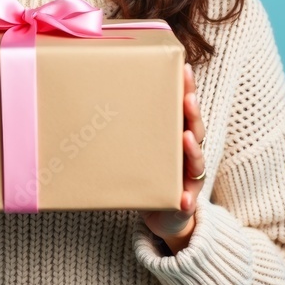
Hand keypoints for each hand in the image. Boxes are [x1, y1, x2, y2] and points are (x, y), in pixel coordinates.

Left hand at [139, 62, 206, 251]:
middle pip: (196, 129)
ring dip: (193, 150)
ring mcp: (190, 178)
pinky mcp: (185, 202)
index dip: (187, 89)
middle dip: (192, 114)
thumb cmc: (146, 175)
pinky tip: (184, 200)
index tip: (184, 68)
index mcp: (176, 137)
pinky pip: (188, 201)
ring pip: (196, 161)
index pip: (184, 109)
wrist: (161, 215)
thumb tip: (88, 103)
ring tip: (188, 139)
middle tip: (188, 99)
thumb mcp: (136, 149)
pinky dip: (187, 200)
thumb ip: (122, 129)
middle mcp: (188, 154)